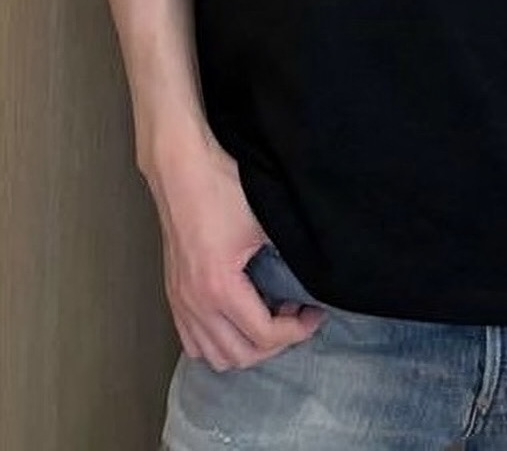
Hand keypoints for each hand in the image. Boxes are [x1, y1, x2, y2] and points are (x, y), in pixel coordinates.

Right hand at [143, 130, 324, 370]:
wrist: (182, 169)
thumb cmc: (221, 188)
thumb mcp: (264, 223)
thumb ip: (285, 258)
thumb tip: (309, 277)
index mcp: (219, 288)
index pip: (264, 336)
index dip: (298, 331)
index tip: (315, 313)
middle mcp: (195, 303)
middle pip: (240, 356)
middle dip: (275, 343)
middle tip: (296, 315)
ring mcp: (180, 300)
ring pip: (214, 355)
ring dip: (246, 347)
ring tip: (269, 317)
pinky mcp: (173, 293)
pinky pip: (193, 340)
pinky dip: (218, 342)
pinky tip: (239, 319)